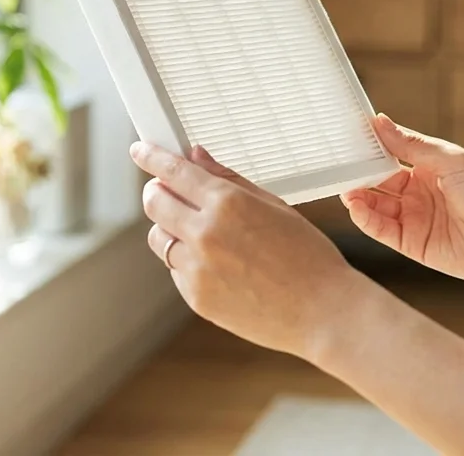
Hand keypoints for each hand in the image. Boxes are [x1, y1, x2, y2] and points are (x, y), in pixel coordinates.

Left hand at [130, 142, 363, 358]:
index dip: (151, 157)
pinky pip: (175, 269)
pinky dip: (187, 261)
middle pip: (154, 201)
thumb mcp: (273, 205)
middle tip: (170, 191)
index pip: (173, 170)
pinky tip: (221, 265)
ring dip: (170, 228)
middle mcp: (205, 233)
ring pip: (159, 237)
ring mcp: (197, 268)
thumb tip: (196, 156)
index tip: (140, 150)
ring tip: (202, 233)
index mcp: (228, 203)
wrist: (322, 312)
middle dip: (158, 191)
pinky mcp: (195, 297)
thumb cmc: (307, 255)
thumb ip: (228, 179)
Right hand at [341, 115, 463, 286]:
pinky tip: (357, 208)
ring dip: (359, 198)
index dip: (372, 150)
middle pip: (379, 182)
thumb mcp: (449, 159)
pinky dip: (367, 220)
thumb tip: (380, 121)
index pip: (391, 156)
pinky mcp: (414, 245)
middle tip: (340, 168)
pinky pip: (383, 231)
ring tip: (346, 190)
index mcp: (430, 169)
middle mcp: (420, 194)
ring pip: (377, 207)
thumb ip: (410, 144)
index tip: (350, 140)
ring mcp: (416, 219)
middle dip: (359, 175)